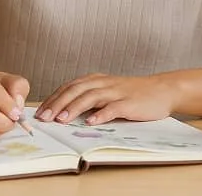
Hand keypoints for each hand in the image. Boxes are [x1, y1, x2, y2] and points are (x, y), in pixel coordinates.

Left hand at [35, 73, 176, 125]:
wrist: (162, 89)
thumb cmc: (132, 93)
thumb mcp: (108, 91)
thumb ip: (89, 98)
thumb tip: (64, 112)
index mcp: (96, 80)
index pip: (69, 87)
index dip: (53, 98)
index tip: (40, 112)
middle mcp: (103, 83)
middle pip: (75, 90)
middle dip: (57, 104)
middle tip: (44, 118)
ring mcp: (116, 92)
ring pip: (90, 97)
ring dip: (74, 108)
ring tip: (61, 120)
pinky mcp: (129, 103)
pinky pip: (112, 108)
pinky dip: (101, 114)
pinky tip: (91, 122)